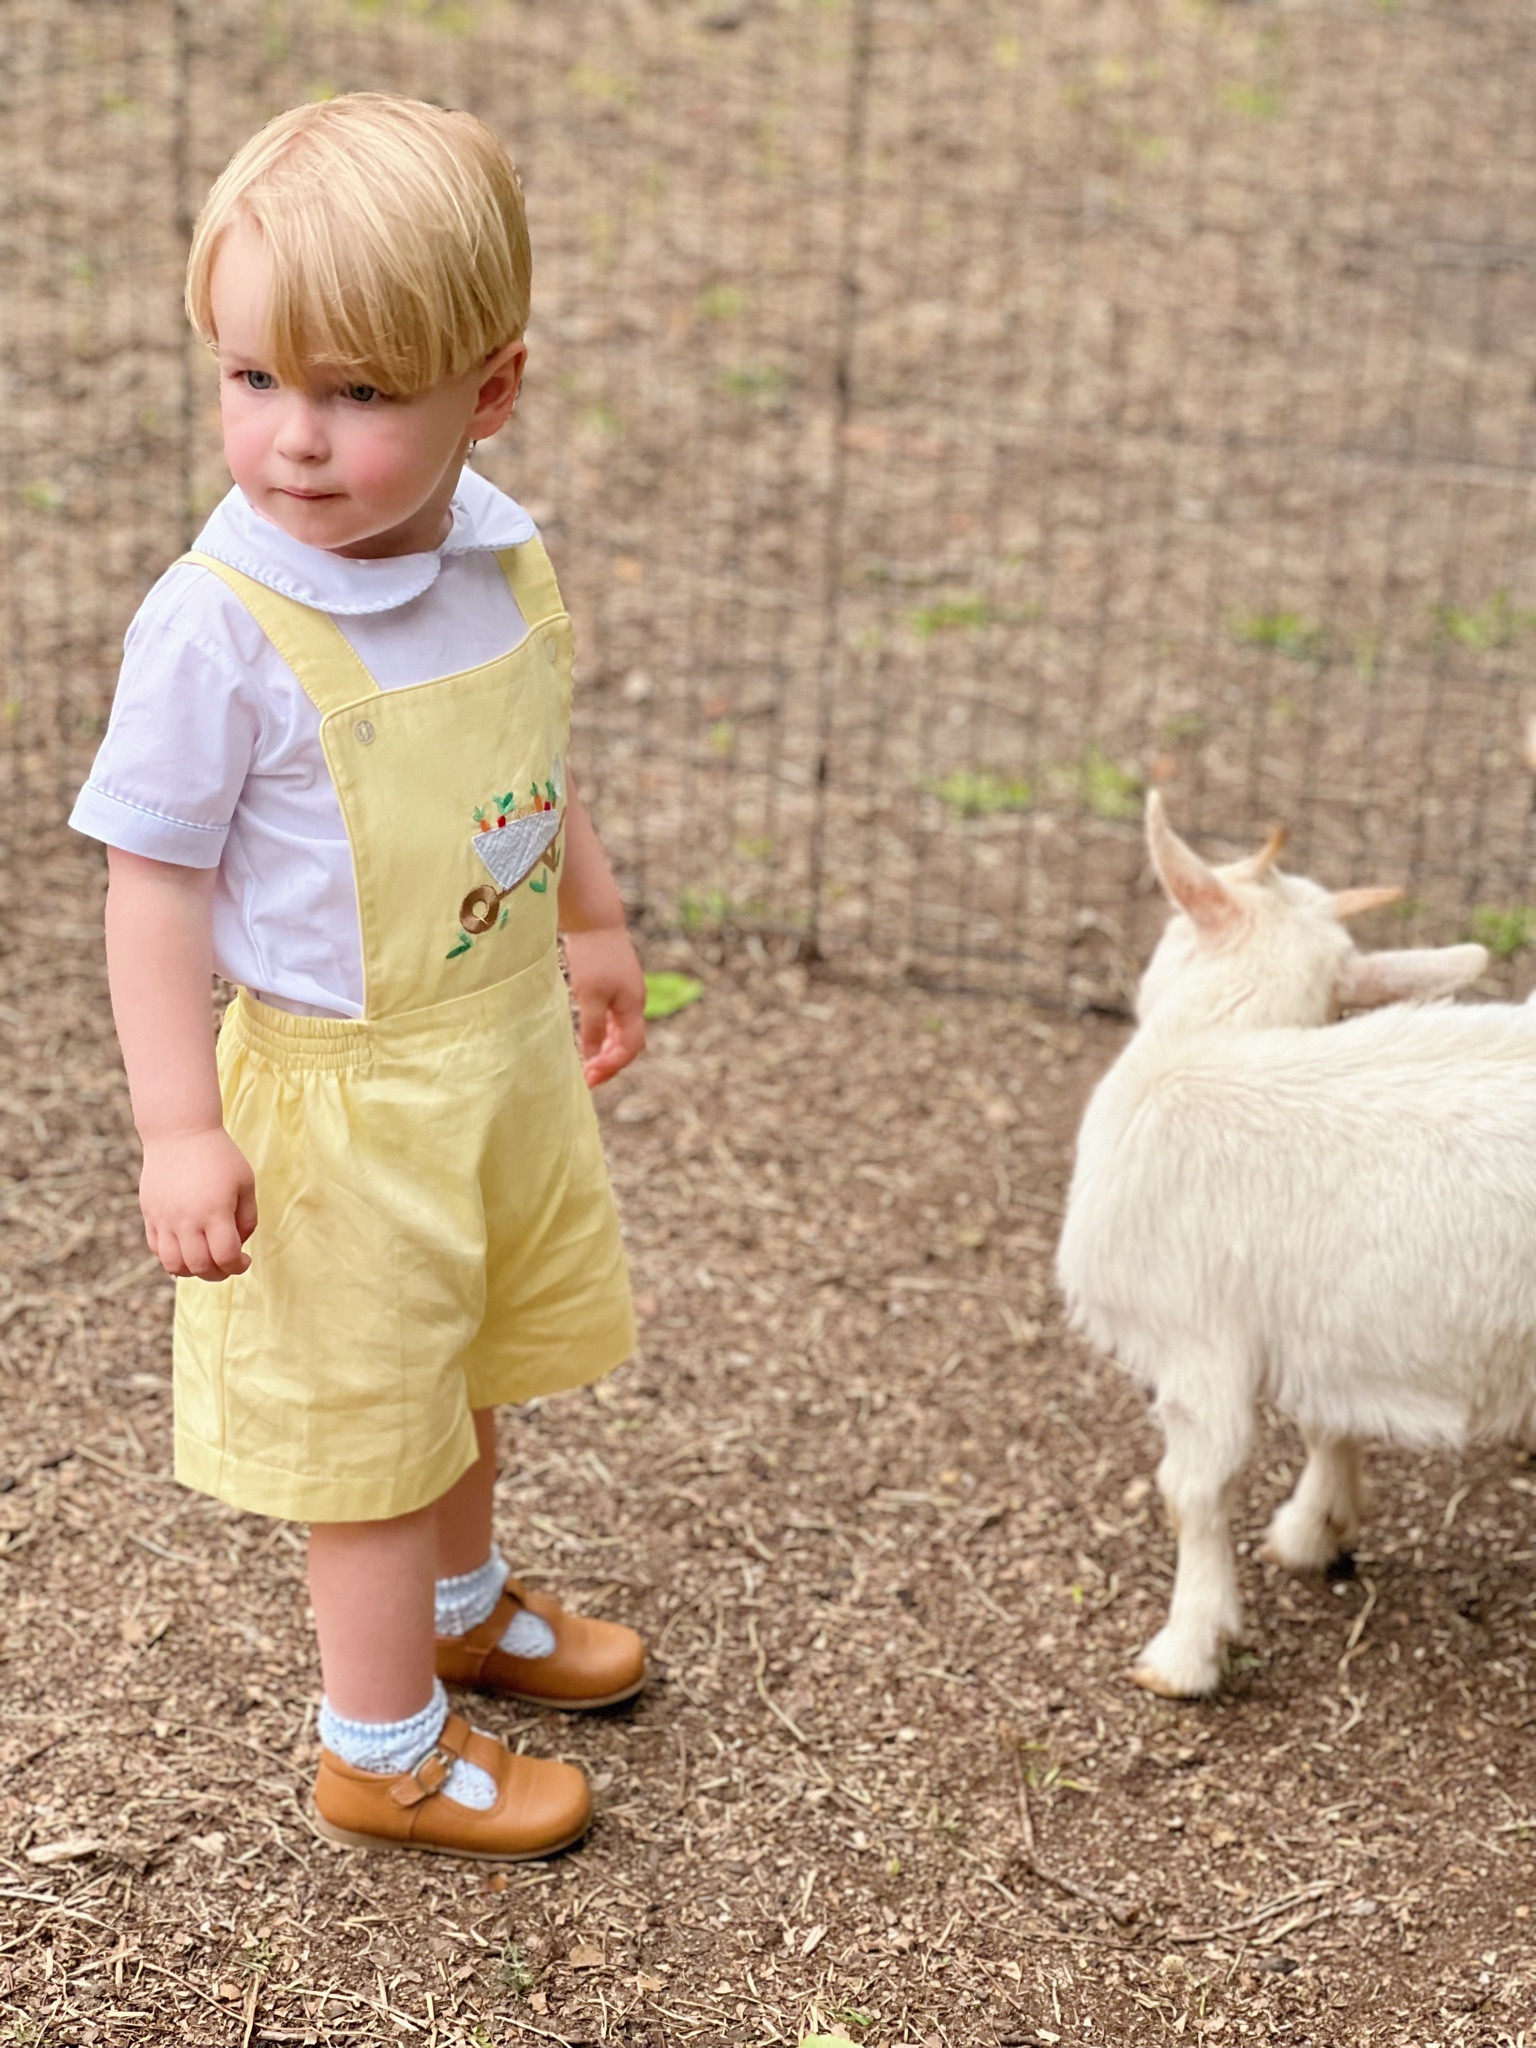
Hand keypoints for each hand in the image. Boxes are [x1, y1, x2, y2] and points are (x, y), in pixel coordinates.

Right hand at [139, 1127, 257, 1280]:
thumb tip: (238, 1245)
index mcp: (215, 1210)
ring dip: (193, 1271)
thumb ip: (247, 1218)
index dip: (238, 1266)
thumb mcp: (245, 1182)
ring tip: (205, 1260)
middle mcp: (187, 1219)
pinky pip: (157, 1249)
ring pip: (174, 1265)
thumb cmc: (219, 1156)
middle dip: (218, 1273)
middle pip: (200, 1267)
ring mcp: (164, 1218)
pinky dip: (172, 1258)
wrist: (179, 1132)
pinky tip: (186, 1249)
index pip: (225, 1256)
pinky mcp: (149, 1214)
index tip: (244, 1260)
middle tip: (227, 1264)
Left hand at [563, 925, 646, 1086]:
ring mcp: (627, 992)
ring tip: (586, 1062)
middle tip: (587, 1076)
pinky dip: (603, 1032)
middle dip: (610, 1062)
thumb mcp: (590, 996)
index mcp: (633, 1006)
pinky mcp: (616, 984)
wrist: (595, 919)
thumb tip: (591, 1058)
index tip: (589, 1078)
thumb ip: (592, 1028)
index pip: (630, 1048)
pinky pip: (614, 1017)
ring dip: (606, 1048)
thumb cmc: (592, 956)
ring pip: (621, 1030)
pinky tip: (587, 1035)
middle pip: (629, 1042)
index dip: (611, 1066)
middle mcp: (635, 1002)